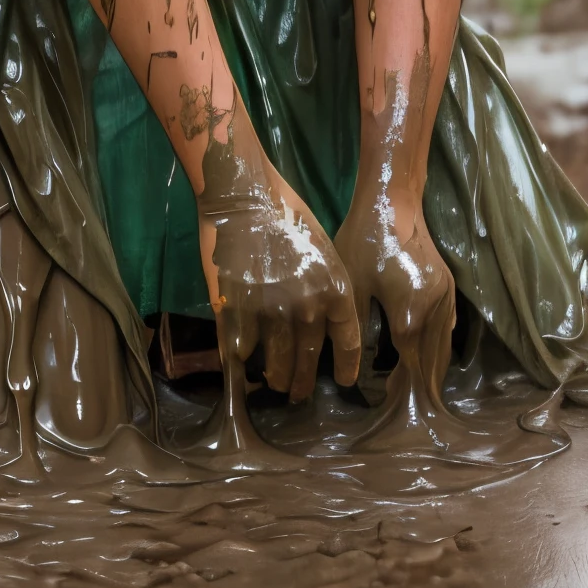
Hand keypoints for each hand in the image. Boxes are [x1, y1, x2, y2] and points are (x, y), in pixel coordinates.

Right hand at [196, 116, 361, 400]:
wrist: (246, 196)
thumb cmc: (287, 212)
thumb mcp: (323, 248)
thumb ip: (325, 286)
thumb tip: (321, 316)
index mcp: (335, 289)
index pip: (348, 341)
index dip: (347, 366)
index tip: (343, 382)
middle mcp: (308, 308)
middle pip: (309, 357)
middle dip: (303, 379)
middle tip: (297, 391)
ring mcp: (272, 313)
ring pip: (276, 359)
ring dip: (275, 375)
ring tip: (272, 382)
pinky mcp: (239, 311)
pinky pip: (240, 348)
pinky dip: (239, 360)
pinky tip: (239, 367)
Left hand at [333, 183, 455, 396]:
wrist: (392, 201)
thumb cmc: (364, 241)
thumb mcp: (352, 288)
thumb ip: (355, 332)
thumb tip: (350, 373)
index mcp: (410, 315)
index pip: (409, 365)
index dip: (401, 388)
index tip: (393, 409)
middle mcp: (436, 310)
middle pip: (433, 361)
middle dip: (422, 386)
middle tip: (411, 409)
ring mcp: (447, 297)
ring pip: (445, 345)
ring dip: (434, 368)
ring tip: (421, 392)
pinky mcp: (448, 285)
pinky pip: (448, 327)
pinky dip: (440, 346)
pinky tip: (429, 356)